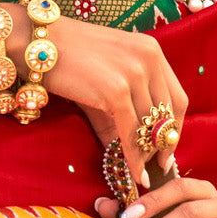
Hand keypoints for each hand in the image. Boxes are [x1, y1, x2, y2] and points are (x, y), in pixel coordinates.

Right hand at [18, 14, 187, 187]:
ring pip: (151, 125)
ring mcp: (134, 74)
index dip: (175, 128)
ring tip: (143, 173)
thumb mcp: (106, 79)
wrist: (39, 44)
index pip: (177, 97)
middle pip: (169, 113)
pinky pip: (131, 132)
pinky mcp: (116, 90)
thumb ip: (123, 112)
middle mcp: (149, 59)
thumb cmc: (68, 59)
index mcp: (152, 52)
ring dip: (148, 154)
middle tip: (158, 167)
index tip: (168, 149)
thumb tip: (135, 152)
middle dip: (165, 144)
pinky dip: (134, 156)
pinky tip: (133, 173)